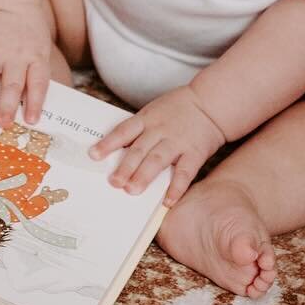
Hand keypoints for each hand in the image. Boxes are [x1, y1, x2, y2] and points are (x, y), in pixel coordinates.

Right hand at [0, 6, 53, 125]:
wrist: (11, 2)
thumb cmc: (29, 33)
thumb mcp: (40, 51)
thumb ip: (33, 74)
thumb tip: (24, 106)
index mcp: (36, 57)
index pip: (38, 82)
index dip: (35, 102)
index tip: (30, 120)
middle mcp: (16, 54)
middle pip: (12, 81)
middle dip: (6, 104)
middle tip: (1, 123)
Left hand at [90, 86, 227, 204]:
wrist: (210, 103)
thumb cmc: (176, 110)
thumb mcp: (153, 112)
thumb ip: (138, 130)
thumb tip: (116, 151)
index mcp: (147, 119)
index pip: (124, 131)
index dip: (108, 143)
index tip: (93, 155)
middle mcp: (160, 130)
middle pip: (139, 149)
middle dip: (125, 166)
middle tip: (114, 182)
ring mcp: (178, 142)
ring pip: (158, 160)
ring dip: (144, 176)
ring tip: (132, 190)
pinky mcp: (195, 153)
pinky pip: (185, 172)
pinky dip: (177, 187)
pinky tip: (168, 201)